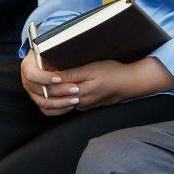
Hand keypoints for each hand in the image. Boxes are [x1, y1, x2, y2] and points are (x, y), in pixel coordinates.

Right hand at [20, 53, 80, 115]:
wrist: (50, 58)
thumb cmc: (52, 53)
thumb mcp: (53, 51)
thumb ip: (56, 57)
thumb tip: (64, 62)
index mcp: (28, 65)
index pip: (31, 74)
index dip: (44, 78)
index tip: (59, 78)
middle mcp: (27, 80)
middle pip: (39, 90)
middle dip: (58, 91)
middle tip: (75, 89)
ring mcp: (32, 92)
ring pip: (42, 102)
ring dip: (60, 102)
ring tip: (75, 99)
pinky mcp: (39, 100)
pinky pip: (46, 110)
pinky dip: (59, 109)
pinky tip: (70, 105)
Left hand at [53, 58, 173, 111]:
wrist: (129, 83)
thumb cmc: (113, 73)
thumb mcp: (91, 69)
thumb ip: (71, 74)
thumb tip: (53, 75)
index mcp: (79, 94)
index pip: (53, 91)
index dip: (46, 79)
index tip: (44, 67)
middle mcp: (79, 104)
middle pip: (55, 98)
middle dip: (48, 86)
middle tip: (47, 70)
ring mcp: (82, 106)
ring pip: (61, 100)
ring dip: (55, 90)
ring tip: (56, 76)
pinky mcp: (85, 105)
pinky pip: (69, 101)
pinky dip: (64, 94)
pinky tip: (67, 83)